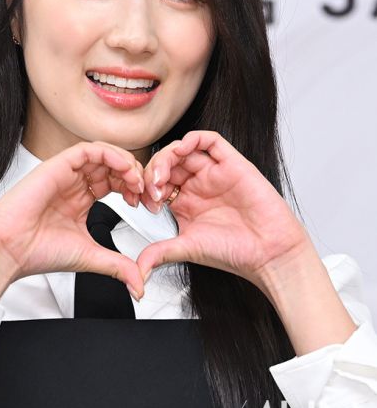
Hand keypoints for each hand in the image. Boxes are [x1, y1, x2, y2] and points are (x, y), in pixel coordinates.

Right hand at [0, 141, 145, 297]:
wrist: (10, 250)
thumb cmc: (38, 252)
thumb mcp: (90, 257)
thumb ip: (118, 265)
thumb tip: (139, 284)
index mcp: (80, 200)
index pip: (114, 182)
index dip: (133, 188)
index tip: (145, 203)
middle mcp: (73, 184)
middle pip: (111, 165)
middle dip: (133, 174)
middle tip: (145, 191)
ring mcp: (65, 174)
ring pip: (102, 153)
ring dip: (124, 162)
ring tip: (135, 180)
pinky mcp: (56, 166)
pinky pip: (87, 150)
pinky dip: (109, 154)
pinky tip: (122, 168)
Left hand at [137, 130, 312, 290]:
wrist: (268, 254)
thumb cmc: (235, 252)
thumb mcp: (187, 249)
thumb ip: (159, 252)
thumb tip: (138, 268)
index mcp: (185, 201)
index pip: (157, 181)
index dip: (146, 187)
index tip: (144, 203)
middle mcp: (199, 184)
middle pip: (168, 162)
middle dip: (153, 171)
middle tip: (151, 189)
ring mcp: (215, 173)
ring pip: (184, 149)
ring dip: (167, 156)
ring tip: (162, 176)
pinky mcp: (233, 164)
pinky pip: (210, 141)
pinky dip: (193, 139)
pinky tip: (181, 151)